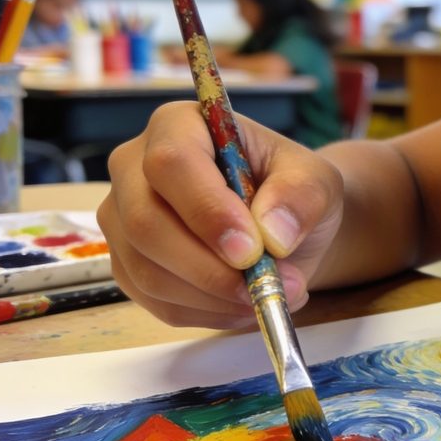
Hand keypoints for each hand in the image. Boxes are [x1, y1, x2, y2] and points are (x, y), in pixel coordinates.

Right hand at [98, 102, 343, 328]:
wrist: (282, 226)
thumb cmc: (292, 190)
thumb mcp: (315, 180)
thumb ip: (300, 196)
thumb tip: (272, 233)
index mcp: (178, 125)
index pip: (171, 163)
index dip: (207, 210)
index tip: (251, 249)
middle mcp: (135, 169)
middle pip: (146, 223)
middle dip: (209, 267)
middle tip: (267, 285)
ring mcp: (124, 221)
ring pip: (148, 272)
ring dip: (214, 297)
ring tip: (270, 294)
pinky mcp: (130, 267)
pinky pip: (156, 303)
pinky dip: (207, 314)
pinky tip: (245, 305)